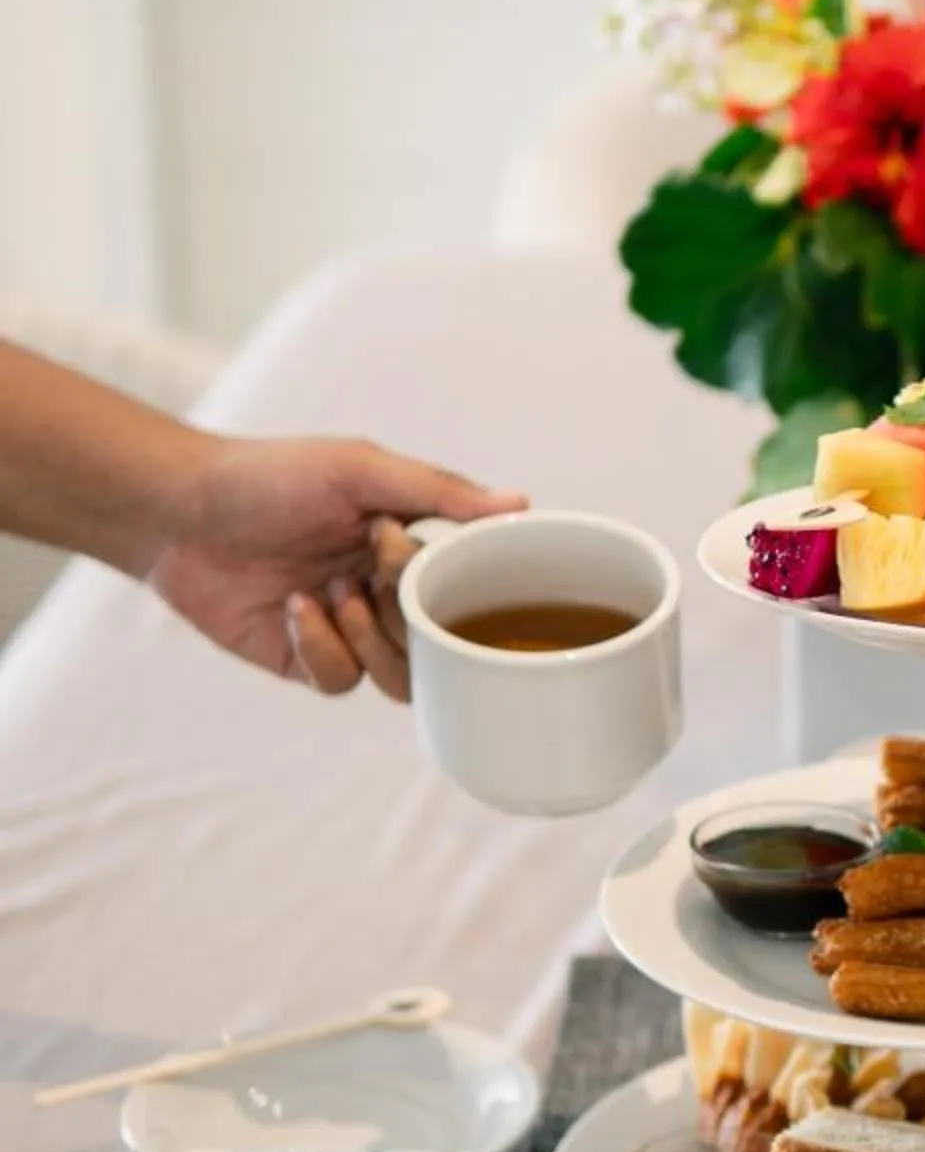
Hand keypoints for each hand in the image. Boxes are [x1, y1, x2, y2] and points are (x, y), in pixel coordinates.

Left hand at [148, 437, 523, 698]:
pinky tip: (294, 609)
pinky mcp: (308, 661)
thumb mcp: (359, 469)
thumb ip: (439, 491)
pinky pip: (343, 682)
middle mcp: (386, 593)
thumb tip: (519, 503)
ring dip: (372, 638)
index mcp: (411, 545)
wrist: (179, 510)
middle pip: (439, 637)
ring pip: (401, 674)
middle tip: (362, 571)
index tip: (394, 540)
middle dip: (405, 609)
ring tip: (333, 594)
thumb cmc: (268, 477)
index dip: (444, 576)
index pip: (465, 583)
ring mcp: (350, 631)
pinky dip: (324, 648)